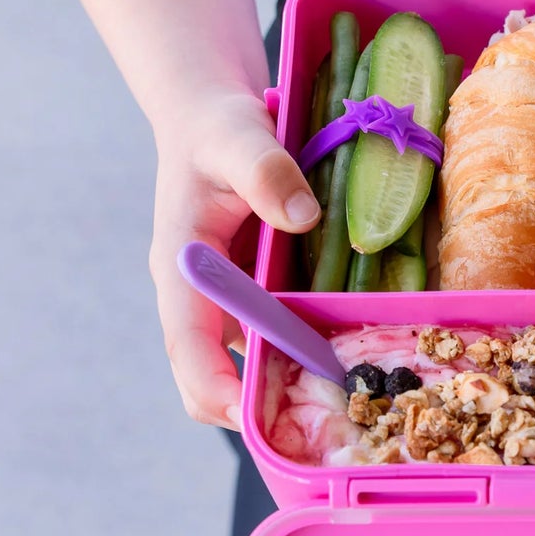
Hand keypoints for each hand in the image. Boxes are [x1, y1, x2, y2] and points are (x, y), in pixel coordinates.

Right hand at [149, 90, 321, 427]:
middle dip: (258, 404)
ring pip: (247, 362)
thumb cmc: (217, 127)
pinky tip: (353, 355)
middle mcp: (199, 297)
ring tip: (347, 399)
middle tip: (325, 416)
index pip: (187, 345)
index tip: (255, 418)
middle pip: (211, 375)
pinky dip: (304, 355)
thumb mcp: (239, 136)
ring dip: (288, 384)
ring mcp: (226, 301)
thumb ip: (265, 171)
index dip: (216, 388)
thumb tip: (301, 216)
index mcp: (182, 269)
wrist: (213, 117)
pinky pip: (275, 338)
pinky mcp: (253, 296)